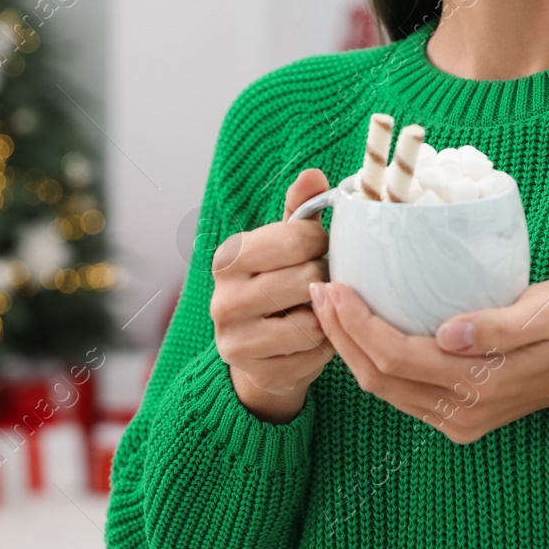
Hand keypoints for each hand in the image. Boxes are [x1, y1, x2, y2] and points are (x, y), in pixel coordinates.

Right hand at [210, 168, 333, 424]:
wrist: (260, 352)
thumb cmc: (278, 285)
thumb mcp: (285, 245)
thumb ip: (299, 211)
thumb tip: (313, 175)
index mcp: (229, 258)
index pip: (295, 239)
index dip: (322, 243)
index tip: (322, 249)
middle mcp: (223, 299)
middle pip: (305, 280)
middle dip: (325, 280)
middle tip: (323, 281)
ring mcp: (235, 341)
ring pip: (311, 323)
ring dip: (326, 317)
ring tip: (319, 310)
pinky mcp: (257, 374)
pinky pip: (313, 357)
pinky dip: (323, 348)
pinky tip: (315, 341)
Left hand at [310, 276, 548, 442]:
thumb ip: (503, 325)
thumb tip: (449, 333)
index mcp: (479, 383)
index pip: (396, 356)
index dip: (357, 324)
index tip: (335, 285)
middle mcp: (460, 410)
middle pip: (377, 376)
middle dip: (340, 334)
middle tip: (318, 288)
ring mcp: (455, 418)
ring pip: (382, 389)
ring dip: (348, 348)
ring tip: (328, 305)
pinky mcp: (454, 417)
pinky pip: (398, 392)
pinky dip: (370, 360)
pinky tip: (359, 328)